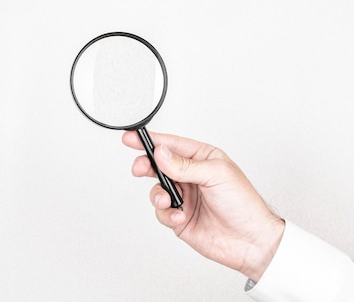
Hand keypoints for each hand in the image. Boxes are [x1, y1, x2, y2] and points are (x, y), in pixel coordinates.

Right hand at [122, 131, 284, 281]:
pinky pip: (161, 213)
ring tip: (168, 201)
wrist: (250, 241)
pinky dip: (167, 215)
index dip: (151, 141)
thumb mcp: (216, 175)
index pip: (171, 145)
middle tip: (139, 169)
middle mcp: (191, 176)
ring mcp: (184, 197)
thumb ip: (184, 165)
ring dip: (159, 195)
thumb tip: (161, 154)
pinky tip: (180, 217)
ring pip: (156, 190)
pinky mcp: (179, 217)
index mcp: (202, 158)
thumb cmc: (244, 205)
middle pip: (158, 166)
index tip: (131, 139)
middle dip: (146, 167)